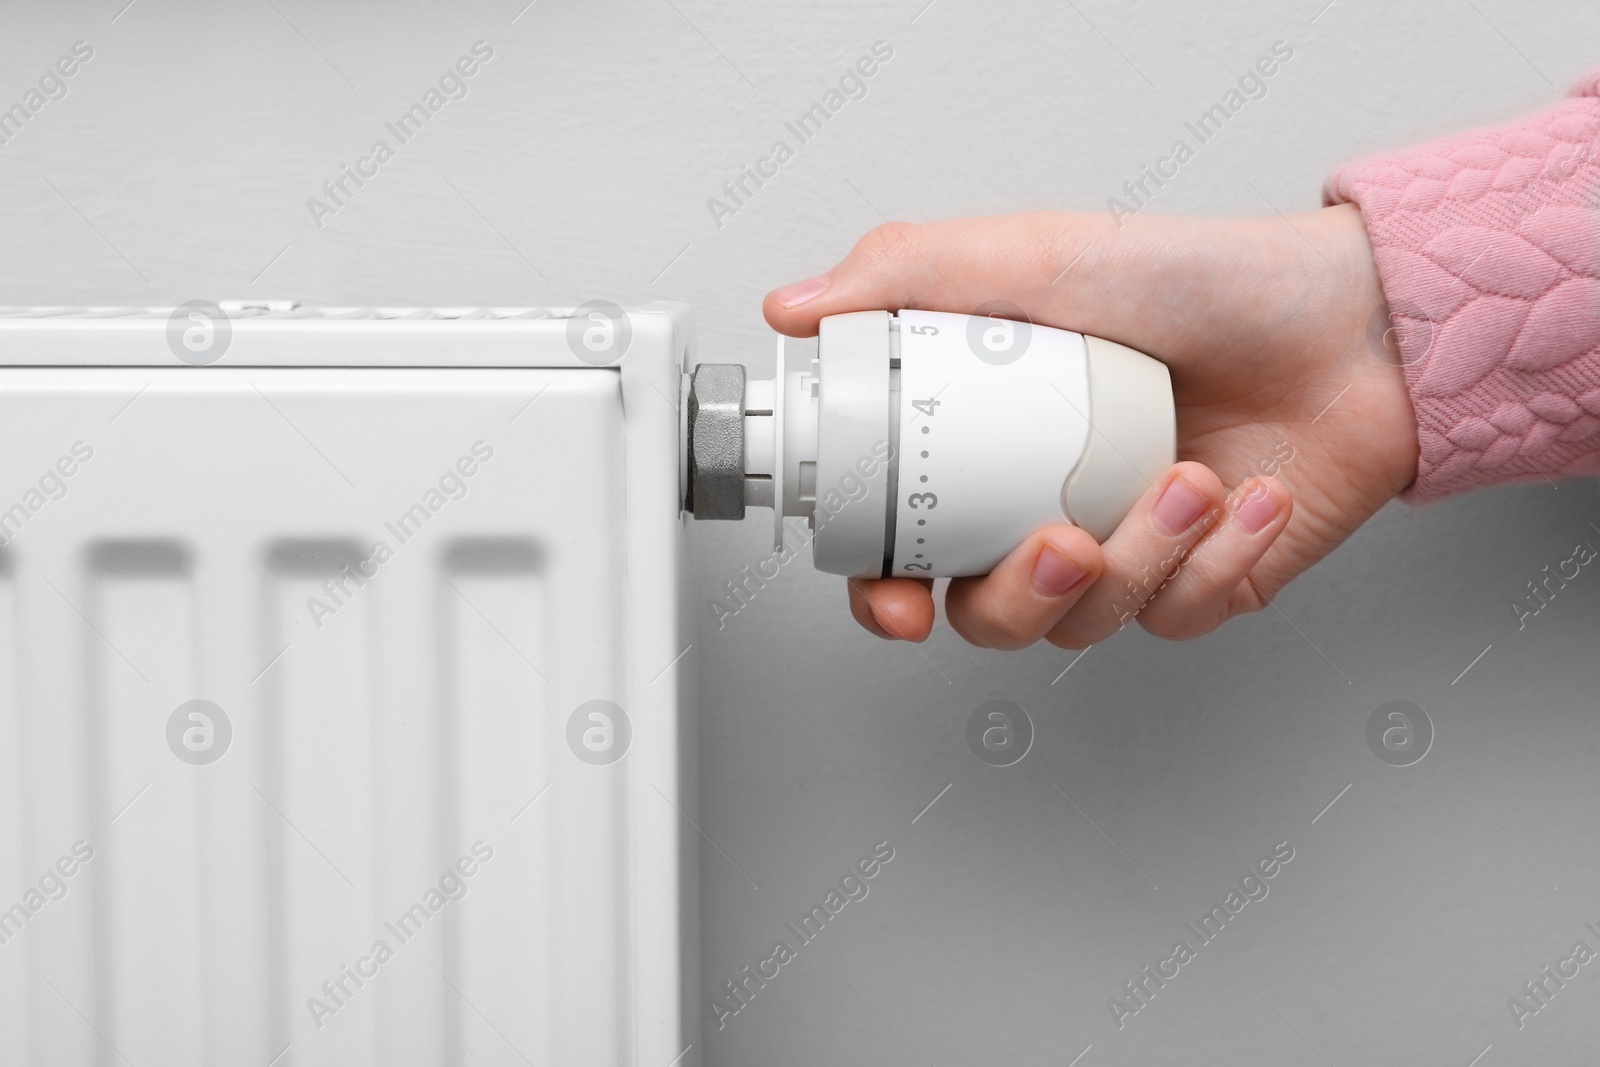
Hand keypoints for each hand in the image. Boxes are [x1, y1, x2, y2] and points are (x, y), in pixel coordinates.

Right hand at [762, 207, 1419, 648]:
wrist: (1353, 320)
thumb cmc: (1206, 282)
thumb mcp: (1040, 255)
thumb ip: (909, 274)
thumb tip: (797, 305)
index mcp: (995, 447)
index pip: (907, 545)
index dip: (884, 591)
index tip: (897, 600)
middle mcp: (1050, 505)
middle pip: (987, 615)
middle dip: (1021, 596)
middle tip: (1062, 540)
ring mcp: (1128, 551)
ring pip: (1087, 622)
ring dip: (1139, 559)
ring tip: (1184, 480)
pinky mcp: (1205, 582)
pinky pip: (1183, 615)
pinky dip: (1215, 560)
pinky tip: (1244, 497)